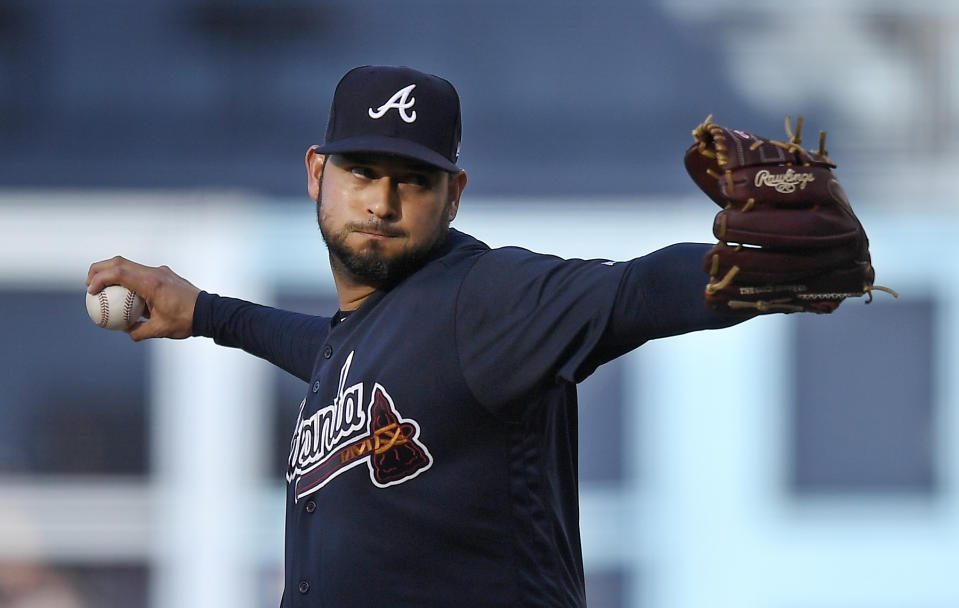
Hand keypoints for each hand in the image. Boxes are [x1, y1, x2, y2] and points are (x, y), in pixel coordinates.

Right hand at [86, 256, 200, 340]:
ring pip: (130, 265)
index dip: (99, 278)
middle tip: (89, 283)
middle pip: (120, 262)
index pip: (118, 273)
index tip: (91, 290)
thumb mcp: (160, 330)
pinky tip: (124, 294)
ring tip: (102, 287)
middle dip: (100, 269)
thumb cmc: (186, 321)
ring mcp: (160, 271)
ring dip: (113, 272)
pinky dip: (128, 278)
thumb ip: (139, 331)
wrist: (210, 312)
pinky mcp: (165, 274)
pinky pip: (141, 272)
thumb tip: (126, 331)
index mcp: (151, 284)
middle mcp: (155, 273)